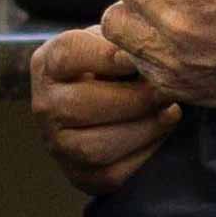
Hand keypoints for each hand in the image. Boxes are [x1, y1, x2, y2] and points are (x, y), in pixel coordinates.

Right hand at [29, 24, 182, 194]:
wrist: (99, 105)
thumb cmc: (111, 65)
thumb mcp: (109, 42)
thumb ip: (122, 40)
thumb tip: (146, 51)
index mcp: (48, 64)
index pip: (68, 55)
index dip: (105, 55)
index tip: (138, 57)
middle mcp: (44, 106)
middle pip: (81, 106)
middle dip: (134, 99)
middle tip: (167, 90)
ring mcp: (58, 145)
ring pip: (95, 147)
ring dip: (143, 129)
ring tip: (170, 112)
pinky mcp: (80, 176)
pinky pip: (111, 174)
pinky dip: (144, 153)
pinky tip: (160, 132)